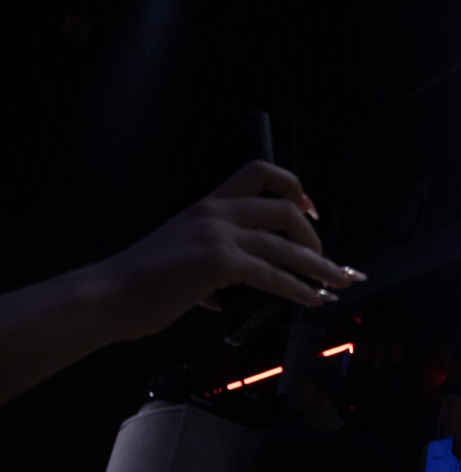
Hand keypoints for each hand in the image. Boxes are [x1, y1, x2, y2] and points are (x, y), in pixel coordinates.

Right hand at [103, 159, 363, 339]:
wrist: (108, 296)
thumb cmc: (137, 284)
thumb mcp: (177, 260)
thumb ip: (207, 270)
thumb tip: (221, 292)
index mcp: (207, 206)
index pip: (258, 172)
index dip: (292, 186)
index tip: (310, 209)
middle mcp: (216, 213)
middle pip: (284, 209)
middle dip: (314, 235)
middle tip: (327, 259)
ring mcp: (219, 234)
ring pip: (286, 245)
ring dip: (320, 265)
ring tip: (341, 281)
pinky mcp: (220, 261)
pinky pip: (274, 274)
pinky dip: (300, 288)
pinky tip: (313, 299)